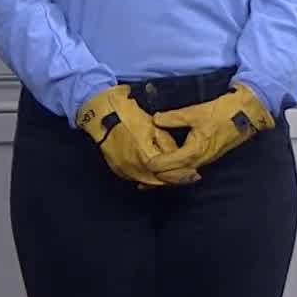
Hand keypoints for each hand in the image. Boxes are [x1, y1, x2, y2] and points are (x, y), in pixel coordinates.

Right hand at [76, 86, 199, 187]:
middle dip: (176, 179)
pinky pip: (137, 178)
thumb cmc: (128, 116)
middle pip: (160, 181)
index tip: (195, 173)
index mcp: (146, 157)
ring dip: (163, 179)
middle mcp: (135, 169)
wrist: (101, 115)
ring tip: (176, 177)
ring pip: (149, 182)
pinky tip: (156, 176)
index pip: (170, 172)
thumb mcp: (153, 126)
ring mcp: (125, 171)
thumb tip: (178, 154)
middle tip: (190, 178)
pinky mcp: (118, 170)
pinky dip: (148, 178)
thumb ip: (167, 143)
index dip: (184, 173)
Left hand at [147, 83, 275, 174]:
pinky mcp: (207, 155)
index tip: (141, 165)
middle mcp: (198, 160)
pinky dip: (176, 169)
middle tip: (141, 182)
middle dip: (158, 178)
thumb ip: (174, 118)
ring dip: (167, 175)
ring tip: (150, 179)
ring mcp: (204, 159)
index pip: (169, 164)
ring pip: (181, 172)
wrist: (245, 114)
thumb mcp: (195, 112)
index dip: (154, 165)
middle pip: (174, 174)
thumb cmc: (221, 113)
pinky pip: (188, 167)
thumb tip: (155, 120)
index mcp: (194, 151)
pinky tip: (168, 166)